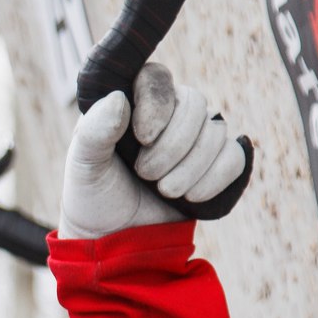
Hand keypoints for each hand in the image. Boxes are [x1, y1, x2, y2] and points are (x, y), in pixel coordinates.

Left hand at [57, 64, 247, 240]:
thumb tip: (120, 98)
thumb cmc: (94, 195)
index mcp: (131, 104)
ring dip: (191, 167)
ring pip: (216, 132)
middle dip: (174, 145)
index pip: (157, 78)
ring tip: (164, 191)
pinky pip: (234, 157)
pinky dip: (215, 178)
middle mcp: (167, 114)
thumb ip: (95, 131)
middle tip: (146, 175)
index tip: (143, 138)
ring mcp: (194, 138)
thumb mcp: (84, 164)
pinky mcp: (215, 165)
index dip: (157, 105)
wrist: (115, 238)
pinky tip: (191, 197)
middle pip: (195, 103)